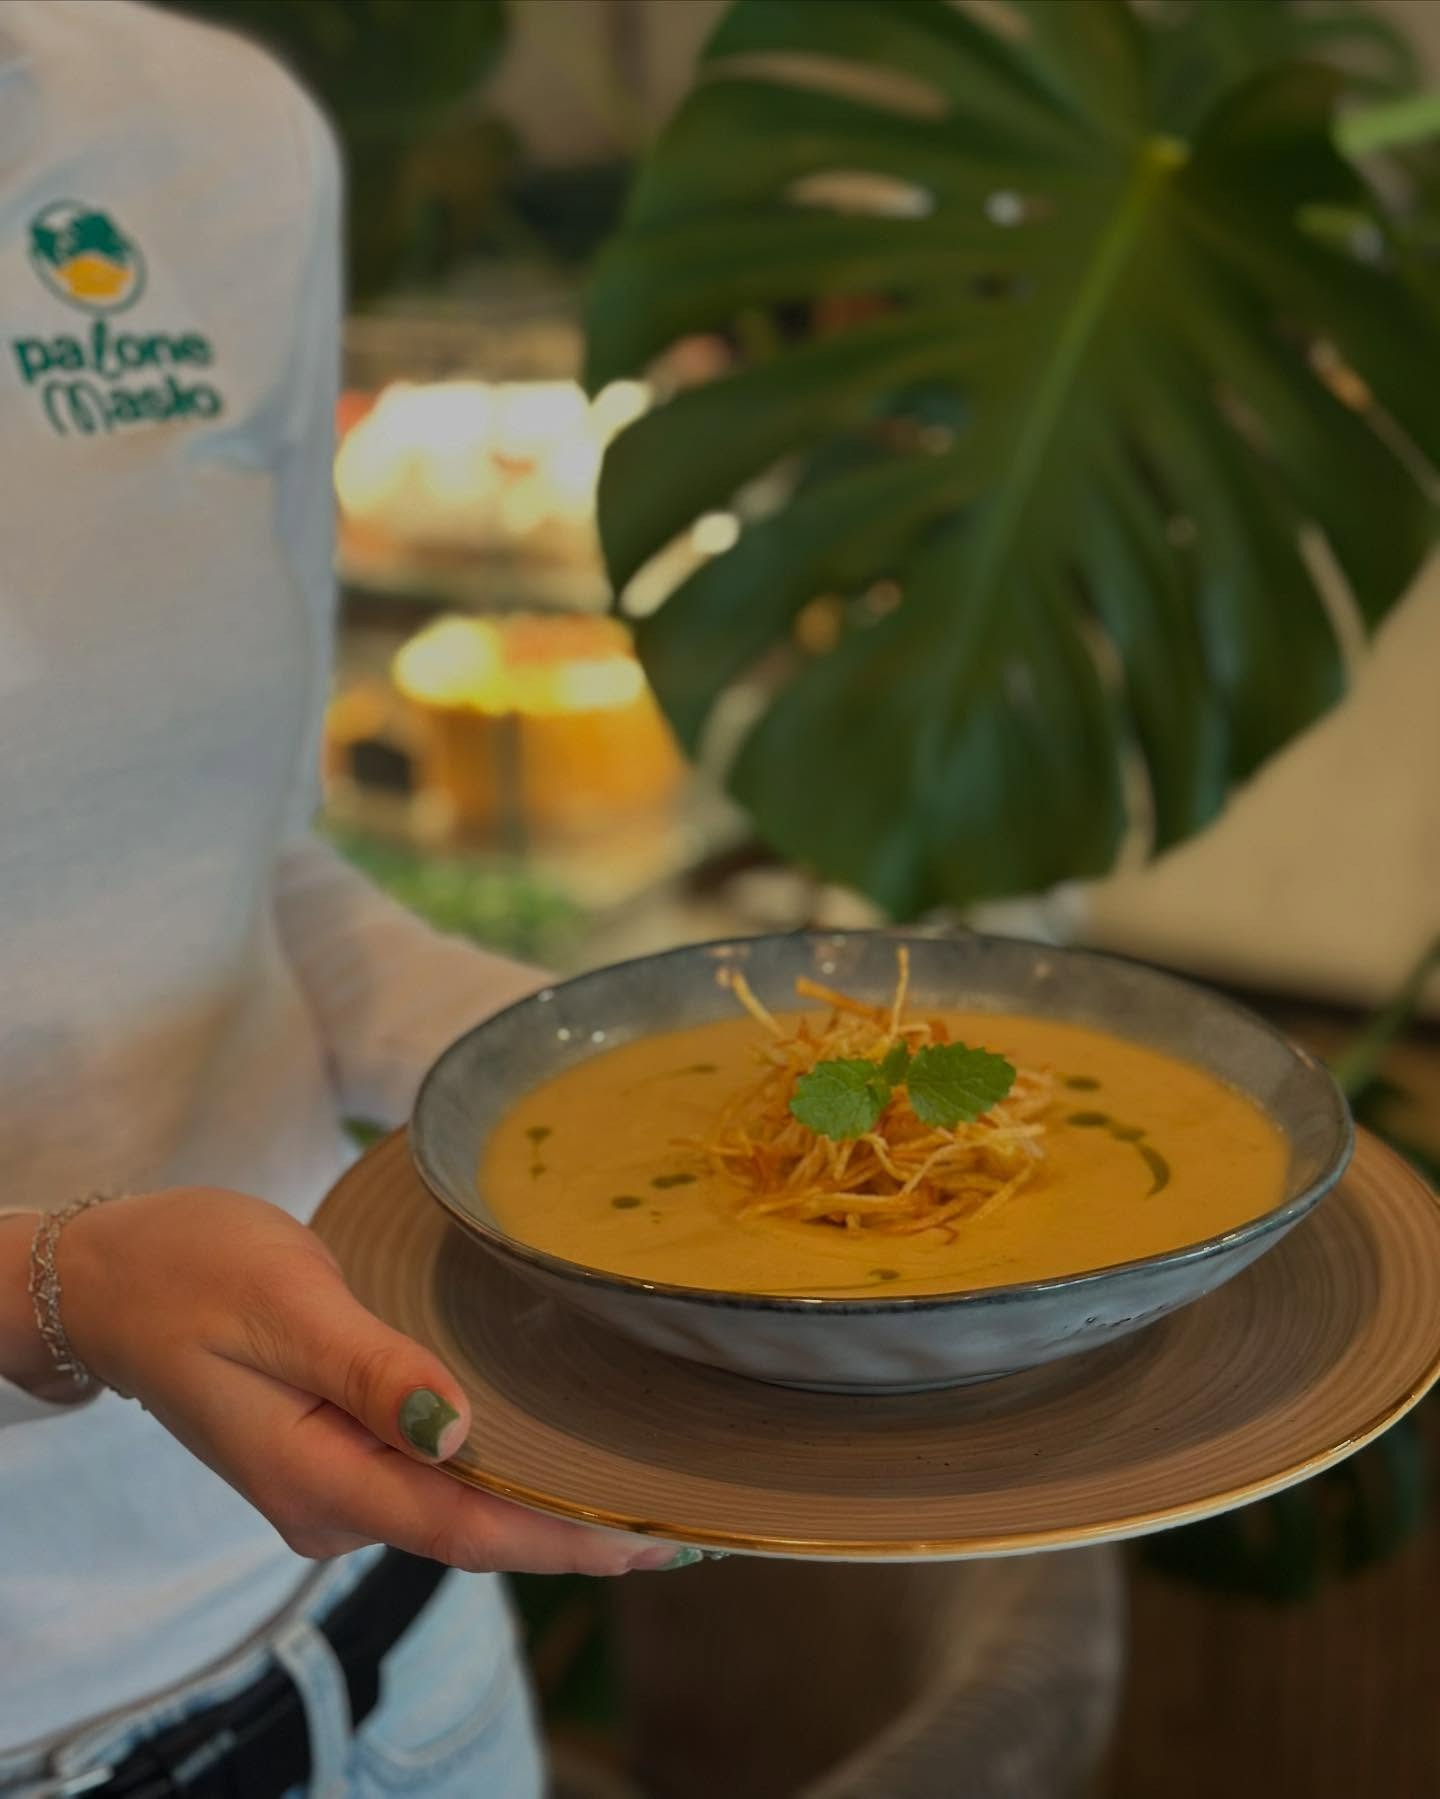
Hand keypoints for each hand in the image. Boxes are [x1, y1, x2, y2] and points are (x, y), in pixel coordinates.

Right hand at [55, 1189, 685, 1575]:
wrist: (109, 1278)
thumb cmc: (192, 1272)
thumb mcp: (286, 1305)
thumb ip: (373, 1370)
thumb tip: (459, 1432)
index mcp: (315, 1475)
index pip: (464, 1530)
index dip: (562, 1540)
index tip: (648, 1540)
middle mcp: (328, 1500)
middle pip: (472, 1532)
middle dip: (573, 1533)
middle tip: (678, 1520)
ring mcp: (329, 1483)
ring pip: (456, 1509)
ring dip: (543, 1505)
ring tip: (638, 1489)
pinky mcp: (334, 1451)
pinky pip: (431, 1478)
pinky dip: (498, 1474)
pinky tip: (552, 1455)